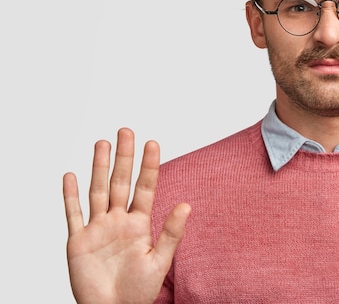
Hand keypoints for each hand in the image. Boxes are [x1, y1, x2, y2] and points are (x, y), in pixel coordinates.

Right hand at [63, 128, 190, 303]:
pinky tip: (70, 176)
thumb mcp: (160, 260)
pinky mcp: (79, 242)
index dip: (149, 166)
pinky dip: (70, 196)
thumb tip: (187, 204)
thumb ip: (171, 232)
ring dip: (99, 168)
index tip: (153, 143)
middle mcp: (118, 221)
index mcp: (139, 224)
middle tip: (126, 131)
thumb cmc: (138, 291)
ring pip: (98, 191)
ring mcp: (98, 229)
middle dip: (123, 157)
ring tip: (102, 144)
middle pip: (120, 182)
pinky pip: (73, 215)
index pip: (145, 188)